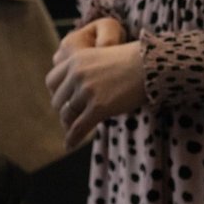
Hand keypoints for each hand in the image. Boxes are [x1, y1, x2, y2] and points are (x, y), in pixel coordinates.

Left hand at [46, 19, 143, 148]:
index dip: (56, 94)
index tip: (62, 102)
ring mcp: (87, 90)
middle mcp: (77, 73)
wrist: (151, 65)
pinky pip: (78, 127)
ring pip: (67, 115)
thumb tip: (76, 92)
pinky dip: (72, 139)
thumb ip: (85, 70)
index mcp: (75, 59)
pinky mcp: (99, 106)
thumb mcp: (100, 58)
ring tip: (73, 132)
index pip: (52, 81)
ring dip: (69, 125)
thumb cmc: (132, 62)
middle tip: (72, 119)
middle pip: (58, 100)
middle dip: (64, 110)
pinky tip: (70, 145)